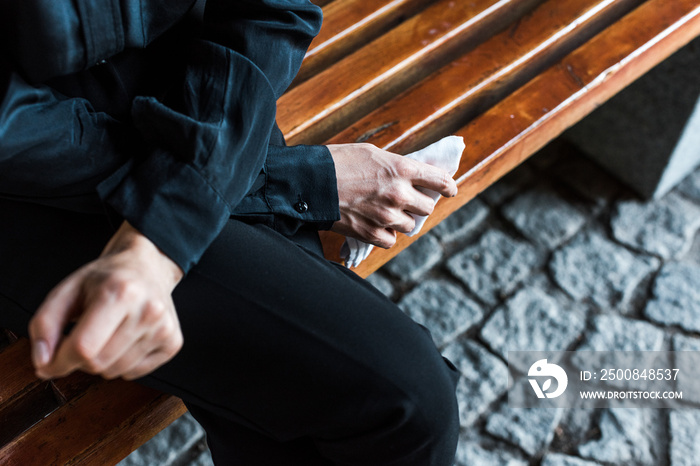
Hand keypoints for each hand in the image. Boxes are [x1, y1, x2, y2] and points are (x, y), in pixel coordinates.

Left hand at [29, 222, 183, 380]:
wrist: (148, 266)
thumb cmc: (107, 278)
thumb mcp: (67, 290)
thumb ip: (44, 325)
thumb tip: (43, 364)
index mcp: (120, 292)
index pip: (83, 347)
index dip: (58, 362)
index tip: (48, 363)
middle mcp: (148, 310)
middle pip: (98, 363)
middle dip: (79, 359)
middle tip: (82, 338)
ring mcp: (164, 328)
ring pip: (115, 372)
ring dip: (101, 362)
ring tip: (106, 335)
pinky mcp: (173, 342)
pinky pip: (134, 373)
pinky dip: (122, 363)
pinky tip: (125, 340)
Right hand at [327, 143, 456, 247]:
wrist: (311, 183)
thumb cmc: (339, 162)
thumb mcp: (373, 154)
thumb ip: (398, 166)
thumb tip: (416, 176)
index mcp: (401, 169)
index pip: (439, 180)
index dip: (448, 187)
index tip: (450, 190)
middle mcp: (398, 194)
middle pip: (427, 207)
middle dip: (420, 204)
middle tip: (408, 201)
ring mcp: (386, 216)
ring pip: (410, 226)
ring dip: (402, 220)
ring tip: (385, 211)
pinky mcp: (372, 233)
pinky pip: (392, 240)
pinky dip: (386, 234)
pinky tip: (375, 224)